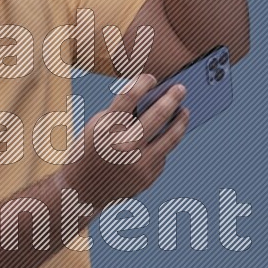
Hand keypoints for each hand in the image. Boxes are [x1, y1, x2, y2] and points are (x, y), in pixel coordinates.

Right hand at [61, 72, 189, 211]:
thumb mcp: (97, 128)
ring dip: (180, 121)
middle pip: (158, 115)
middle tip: (182, 88)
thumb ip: (121, 114)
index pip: (129, 96)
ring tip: (185, 111)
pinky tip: (163, 138)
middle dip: (173, 98)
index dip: (143, 82)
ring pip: (170, 138)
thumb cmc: (90, 151)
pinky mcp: (148, 177)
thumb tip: (154, 100)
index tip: (151, 78)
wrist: (82, 190)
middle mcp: (124, 146)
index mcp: (106, 129)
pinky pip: (162, 156)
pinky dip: (162, 146)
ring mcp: (139, 164)